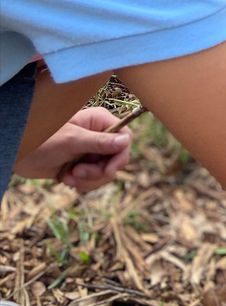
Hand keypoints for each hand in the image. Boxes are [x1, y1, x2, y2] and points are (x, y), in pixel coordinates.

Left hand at [14, 108, 132, 193]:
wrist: (19, 153)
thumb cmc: (42, 139)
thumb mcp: (72, 141)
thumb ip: (100, 142)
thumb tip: (126, 141)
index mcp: (99, 121)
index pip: (125, 138)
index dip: (120, 156)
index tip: (108, 170)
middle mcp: (99, 135)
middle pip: (117, 159)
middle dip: (98, 172)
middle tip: (78, 172)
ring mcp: (91, 151)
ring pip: (106, 173)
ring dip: (88, 180)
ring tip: (69, 176)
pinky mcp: (82, 165)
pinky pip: (94, 180)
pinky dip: (81, 184)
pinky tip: (65, 178)